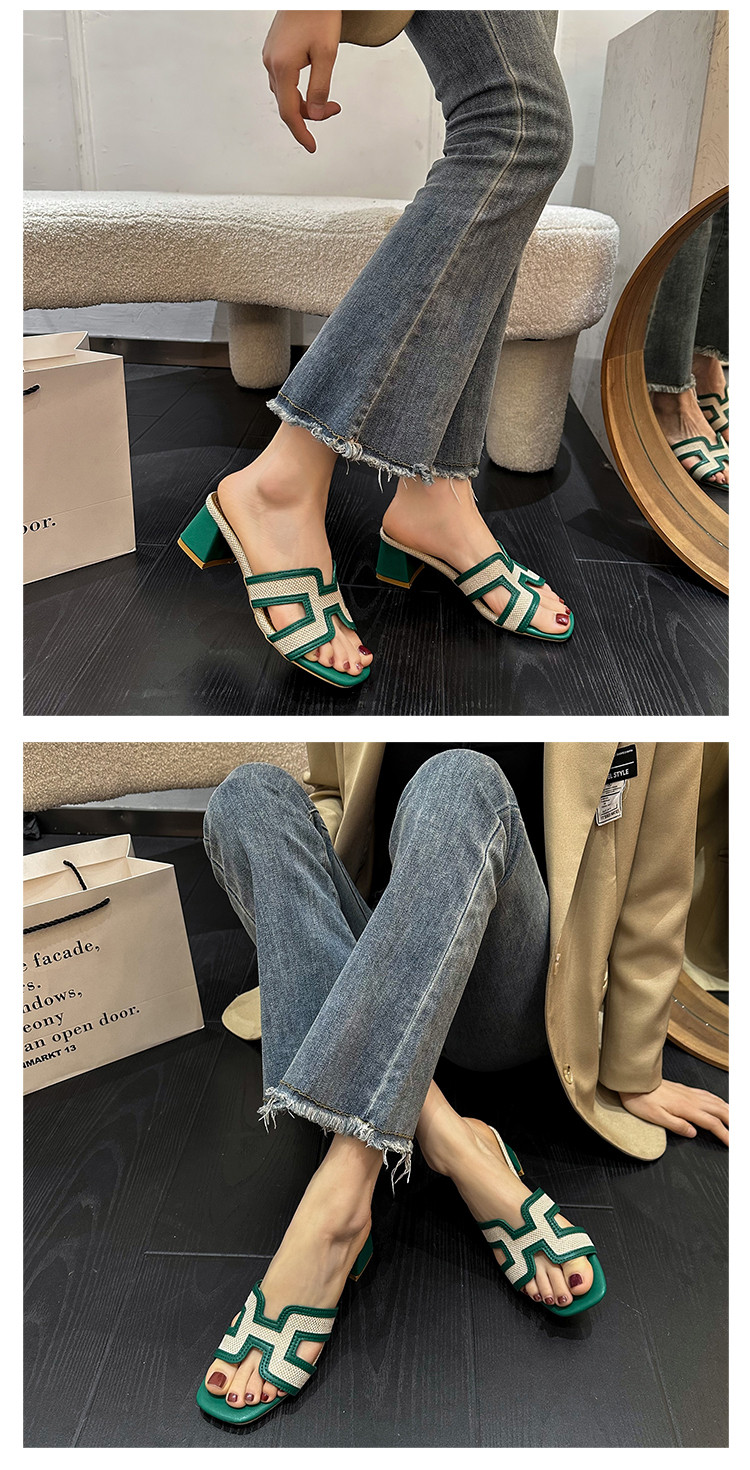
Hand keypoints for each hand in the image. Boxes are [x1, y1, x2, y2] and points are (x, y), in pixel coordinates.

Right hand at [262, 10, 341, 152]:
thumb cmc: (318, 14)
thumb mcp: (326, 53)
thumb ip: (320, 88)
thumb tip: (315, 114)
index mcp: (282, 67)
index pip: (289, 112)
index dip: (301, 133)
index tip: (311, 147)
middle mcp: (271, 63)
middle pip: (288, 104)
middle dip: (310, 114)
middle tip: (335, 108)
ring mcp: (270, 56)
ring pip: (285, 93)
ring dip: (304, 101)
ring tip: (327, 97)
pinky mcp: (273, 50)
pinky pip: (283, 79)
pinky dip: (297, 88)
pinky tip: (311, 82)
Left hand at [620, 1079, 727, 1144]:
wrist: (634, 1081)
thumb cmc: (641, 1099)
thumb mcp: (656, 1117)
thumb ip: (677, 1125)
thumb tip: (693, 1133)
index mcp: (686, 1108)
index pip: (711, 1123)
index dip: (724, 1134)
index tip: (732, 1143)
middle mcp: (691, 1099)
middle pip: (719, 1110)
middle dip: (732, 1121)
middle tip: (738, 1133)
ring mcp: (689, 1093)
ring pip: (715, 1101)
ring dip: (728, 1110)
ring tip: (735, 1119)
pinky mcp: (685, 1090)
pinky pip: (707, 1094)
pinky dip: (718, 1100)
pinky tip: (719, 1102)